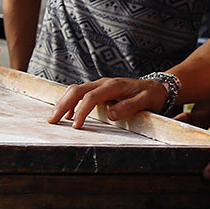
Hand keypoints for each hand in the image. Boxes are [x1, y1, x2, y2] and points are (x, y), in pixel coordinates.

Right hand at [49, 77, 164, 128]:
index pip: (91, 97)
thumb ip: (129, 106)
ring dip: (62, 103)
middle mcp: (104, 82)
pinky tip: (67, 115)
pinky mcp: (98, 89)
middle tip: (52, 120)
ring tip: (53, 118)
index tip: (76, 126)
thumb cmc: (152, 96)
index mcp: (114, 86)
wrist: (157, 87)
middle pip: (77, 90)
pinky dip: (70, 102)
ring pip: (75, 90)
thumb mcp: (146, 101)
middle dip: (63, 105)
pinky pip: (80, 93)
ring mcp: (99, 85)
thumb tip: (110, 114)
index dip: (81, 111)